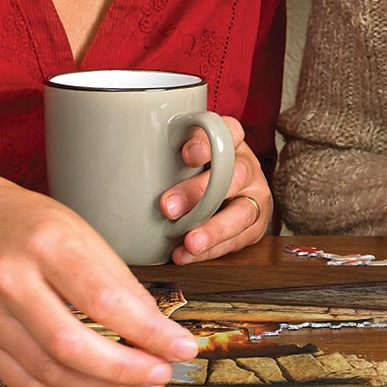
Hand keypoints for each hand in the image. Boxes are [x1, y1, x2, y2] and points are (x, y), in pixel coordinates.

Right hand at [0, 179, 198, 386]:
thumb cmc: (31, 226)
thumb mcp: (81, 232)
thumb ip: (118, 282)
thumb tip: (158, 332)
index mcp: (45, 243)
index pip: (103, 299)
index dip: (149, 332)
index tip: (184, 347)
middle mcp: (9, 280)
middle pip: (71, 346)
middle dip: (126, 370)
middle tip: (163, 376)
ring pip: (51, 373)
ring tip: (142, 386)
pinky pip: (28, 383)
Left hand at [163, 117, 271, 262]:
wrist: (225, 195)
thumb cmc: (196, 171)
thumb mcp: (185, 154)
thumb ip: (169, 152)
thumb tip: (132, 161)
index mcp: (231, 141)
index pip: (227, 132)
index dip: (208, 143)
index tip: (186, 156)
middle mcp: (248, 166)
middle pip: (234, 175)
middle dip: (200, 193)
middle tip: (169, 208)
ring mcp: (255, 197)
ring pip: (242, 212)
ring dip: (213, 230)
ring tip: (189, 243)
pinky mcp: (255, 226)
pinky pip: (237, 240)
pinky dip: (211, 250)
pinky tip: (187, 254)